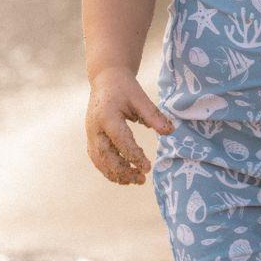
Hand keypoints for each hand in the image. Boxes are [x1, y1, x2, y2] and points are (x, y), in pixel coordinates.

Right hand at [85, 66, 174, 184]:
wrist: (106, 80)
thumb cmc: (125, 88)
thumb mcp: (140, 98)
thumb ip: (153, 115)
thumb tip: (170, 132)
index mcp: (106, 116)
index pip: (120, 140)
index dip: (134, 155)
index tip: (148, 168)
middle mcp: (95, 128)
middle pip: (106, 156)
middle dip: (123, 171)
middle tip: (142, 179)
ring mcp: (91, 135)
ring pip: (100, 161)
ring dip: (116, 174)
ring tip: (136, 181)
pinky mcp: (92, 139)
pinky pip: (98, 159)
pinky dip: (109, 170)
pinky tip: (124, 176)